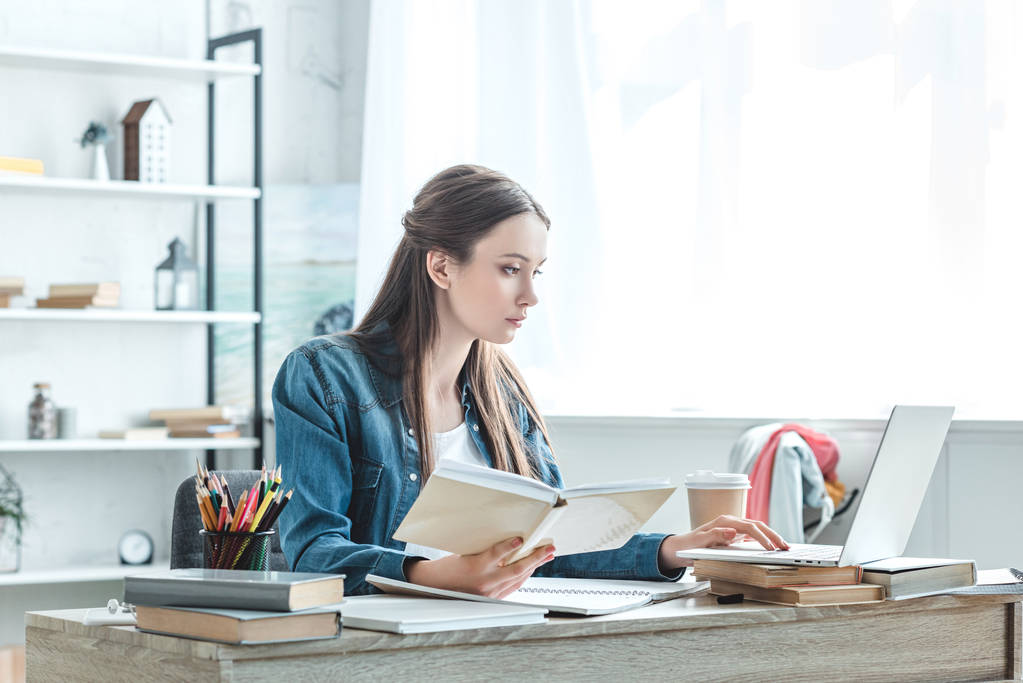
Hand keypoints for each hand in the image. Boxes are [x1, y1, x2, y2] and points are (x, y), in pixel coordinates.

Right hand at [404, 537, 555, 598]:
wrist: (434, 587)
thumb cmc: (448, 567)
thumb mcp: (465, 553)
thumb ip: (486, 549)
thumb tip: (509, 541)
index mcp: (475, 566)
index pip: (497, 554)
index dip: (510, 546)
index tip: (521, 538)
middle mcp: (485, 582)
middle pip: (516, 569)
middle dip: (536, 558)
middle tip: (549, 549)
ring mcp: (489, 592)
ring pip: (518, 579)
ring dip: (534, 567)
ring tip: (546, 557)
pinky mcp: (492, 598)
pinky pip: (513, 587)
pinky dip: (523, 576)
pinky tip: (530, 569)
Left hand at [657, 515, 789, 571]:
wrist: (680, 547)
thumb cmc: (689, 545)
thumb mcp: (699, 542)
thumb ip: (714, 535)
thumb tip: (732, 531)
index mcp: (724, 522)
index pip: (749, 527)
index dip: (762, 537)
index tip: (771, 548)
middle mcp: (730, 522)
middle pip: (757, 525)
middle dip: (773, 535)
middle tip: (786, 547)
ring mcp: (733, 527)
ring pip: (757, 529)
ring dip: (771, 536)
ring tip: (784, 547)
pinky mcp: (734, 534)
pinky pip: (753, 535)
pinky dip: (764, 539)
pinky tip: (772, 546)